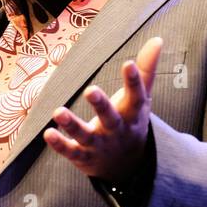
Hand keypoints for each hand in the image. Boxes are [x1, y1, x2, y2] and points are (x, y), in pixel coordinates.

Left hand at [43, 35, 162, 180]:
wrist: (127, 167)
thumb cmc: (131, 123)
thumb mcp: (141, 99)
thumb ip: (146, 70)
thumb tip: (158, 39)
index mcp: (132, 114)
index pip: (136, 97)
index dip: (134, 81)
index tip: (128, 64)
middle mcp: (116, 130)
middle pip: (110, 118)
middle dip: (101, 105)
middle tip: (90, 90)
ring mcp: (99, 145)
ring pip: (85, 136)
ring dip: (72, 125)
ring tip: (58, 111)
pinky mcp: (83, 156)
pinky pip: (71, 151)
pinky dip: (60, 144)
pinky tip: (48, 133)